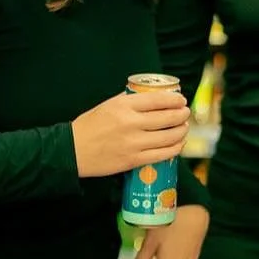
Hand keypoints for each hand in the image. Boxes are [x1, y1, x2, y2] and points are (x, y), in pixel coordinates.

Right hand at [72, 89, 188, 178]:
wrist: (73, 151)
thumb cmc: (90, 126)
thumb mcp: (108, 105)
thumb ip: (129, 101)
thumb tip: (152, 98)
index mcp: (124, 106)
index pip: (158, 100)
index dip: (175, 100)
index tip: (181, 100)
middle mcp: (131, 124)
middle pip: (168, 118)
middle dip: (182, 115)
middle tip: (185, 113)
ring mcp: (133, 143)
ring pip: (169, 137)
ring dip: (181, 131)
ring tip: (184, 127)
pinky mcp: (133, 160)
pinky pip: (162, 155)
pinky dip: (174, 148)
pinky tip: (178, 144)